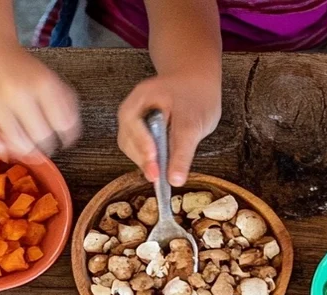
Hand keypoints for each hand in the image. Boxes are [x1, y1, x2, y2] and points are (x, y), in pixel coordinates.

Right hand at [0, 41, 79, 161]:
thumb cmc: (18, 65)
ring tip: (25, 145)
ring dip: (24, 149)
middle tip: (41, 142)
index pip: (63, 124)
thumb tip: (71, 135)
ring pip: (17, 144)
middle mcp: (19, 91)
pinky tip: (5, 147)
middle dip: (44, 144)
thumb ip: (64, 101)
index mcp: (43, 82)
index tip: (63, 141)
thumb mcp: (47, 76)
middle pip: (41, 137)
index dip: (66, 137)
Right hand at [118, 69, 220, 185]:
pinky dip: (151, 161)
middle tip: (159, 177)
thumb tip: (175, 180)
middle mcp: (130, 112)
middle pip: (128, 142)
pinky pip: (140, 151)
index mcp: (138, 100)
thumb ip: (183, 152)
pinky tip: (163, 167)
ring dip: (146, 163)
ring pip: (132, 150)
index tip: (154, 168)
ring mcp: (134, 123)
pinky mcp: (141, 134)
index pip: (133, 126)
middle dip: (144, 160)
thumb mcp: (193, 123)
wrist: (197, 82)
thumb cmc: (195, 94)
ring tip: (163, 173)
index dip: (143, 148)